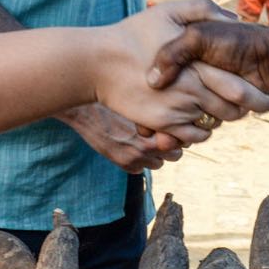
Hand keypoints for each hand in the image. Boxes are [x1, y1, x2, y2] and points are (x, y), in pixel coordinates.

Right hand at [61, 102, 183, 172]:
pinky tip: (132, 144)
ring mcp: (133, 158)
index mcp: (154, 132)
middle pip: (175, 155)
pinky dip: (140, 160)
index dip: (181, 134)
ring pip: (159, 163)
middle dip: (172, 146)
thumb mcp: (143, 105)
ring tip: (148, 138)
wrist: (86, 108)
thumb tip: (178, 125)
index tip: (177, 126)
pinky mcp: (122, 164)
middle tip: (165, 133)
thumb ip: (161, 118)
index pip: (182, 142)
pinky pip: (141, 168)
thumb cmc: (116, 101)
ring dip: (157, 154)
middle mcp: (145, 149)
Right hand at [99, 1, 268, 131]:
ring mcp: (176, 111)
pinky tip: (195, 118)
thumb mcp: (168, 11)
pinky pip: (191, 136)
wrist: (97, 62)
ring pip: (211, 124)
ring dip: (218, 119)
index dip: (257, 99)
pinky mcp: (162, 125)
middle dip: (241, 111)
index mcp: (197, 65)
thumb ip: (204, 10)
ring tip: (217, 110)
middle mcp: (191, 91)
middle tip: (244, 107)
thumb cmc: (132, 34)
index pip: (239, 89)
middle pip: (230, 112)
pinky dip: (198, 132)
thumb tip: (233, 16)